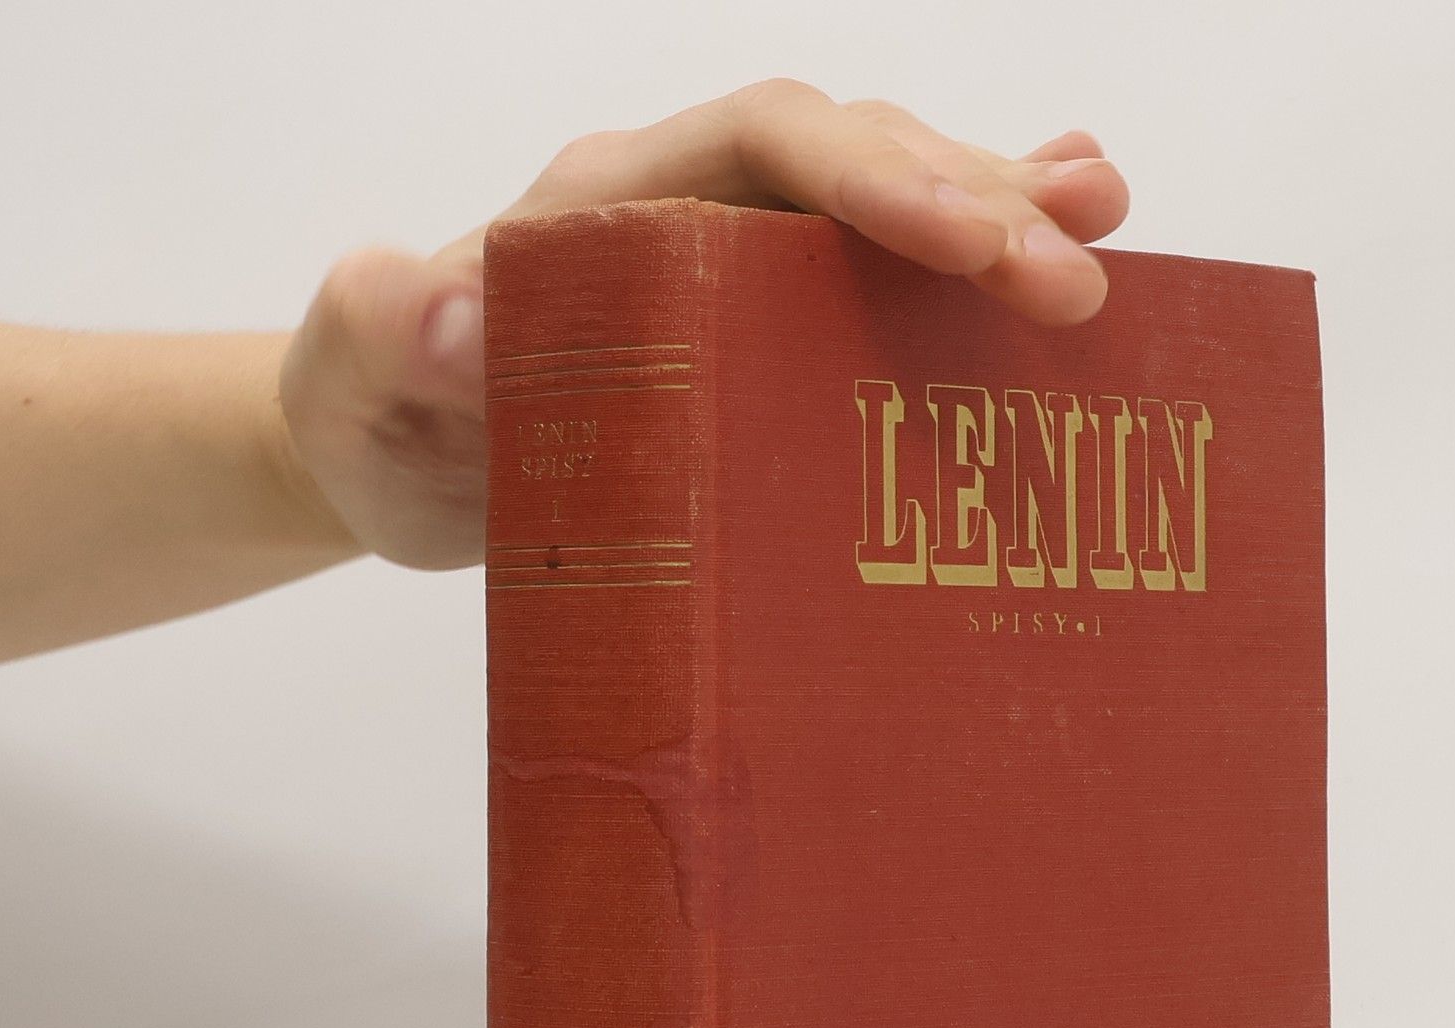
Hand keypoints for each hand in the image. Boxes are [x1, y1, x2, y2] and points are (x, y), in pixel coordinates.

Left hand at [276, 81, 1130, 570]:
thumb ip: (373, 339)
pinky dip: (970, 241)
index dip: (876, 177)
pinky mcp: (763, 314)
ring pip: (885, 197)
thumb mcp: (349, 396)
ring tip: (1104, 234)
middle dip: (972, 206)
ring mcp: (733, 253)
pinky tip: (1065, 217)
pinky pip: (880, 260)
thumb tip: (435, 298)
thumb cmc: (377, 429)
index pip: (763, 146)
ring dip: (997, 208)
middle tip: (1078, 281)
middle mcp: (685, 202)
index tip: (971, 240)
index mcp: (605, 205)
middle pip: (854, 161)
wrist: (391, 455)